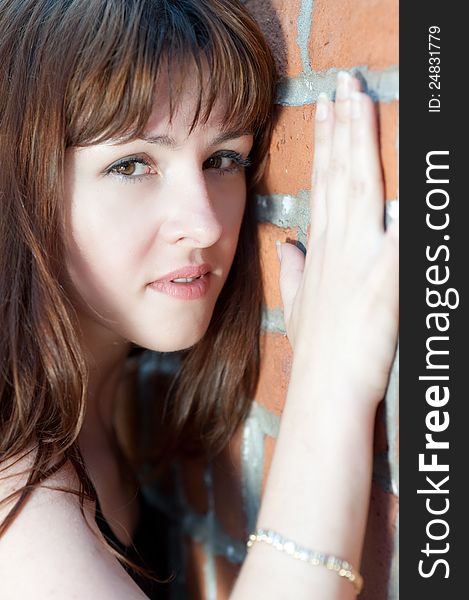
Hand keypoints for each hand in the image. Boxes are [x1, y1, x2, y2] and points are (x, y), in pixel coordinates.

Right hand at [277, 72, 398, 406]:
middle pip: (340, 174)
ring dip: (359, 141)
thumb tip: (289, 245)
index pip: (324, 183)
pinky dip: (403, 201)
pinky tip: (410, 166)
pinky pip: (400, 231)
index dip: (327, 142)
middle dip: (342, 125)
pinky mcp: (386, 280)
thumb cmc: (318, 351)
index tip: (328, 108)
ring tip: (358, 99)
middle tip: (343, 84)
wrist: (326, 390)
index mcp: (322, 250)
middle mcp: (338, 246)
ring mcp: (361, 259)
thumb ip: (295, 271)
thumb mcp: (300, 305)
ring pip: (360, 186)